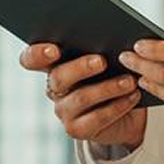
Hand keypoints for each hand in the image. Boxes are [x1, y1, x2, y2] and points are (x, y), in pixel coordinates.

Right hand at [19, 43, 146, 149]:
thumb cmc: (113, 74)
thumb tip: (112, 33)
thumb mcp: (106, 56)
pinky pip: (96, 118)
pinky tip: (132, 96)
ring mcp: (63, 110)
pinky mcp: (77, 129)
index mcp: (54, 65)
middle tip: (102, 61)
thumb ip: (100, 45)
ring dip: (107, 88)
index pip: (31, 59)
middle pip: (58, 77)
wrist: (126, 109)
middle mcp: (55, 88)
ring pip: (80, 98)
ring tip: (129, 80)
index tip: (54, 50)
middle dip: (80, 68)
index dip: (37, 54)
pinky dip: (117, 106)